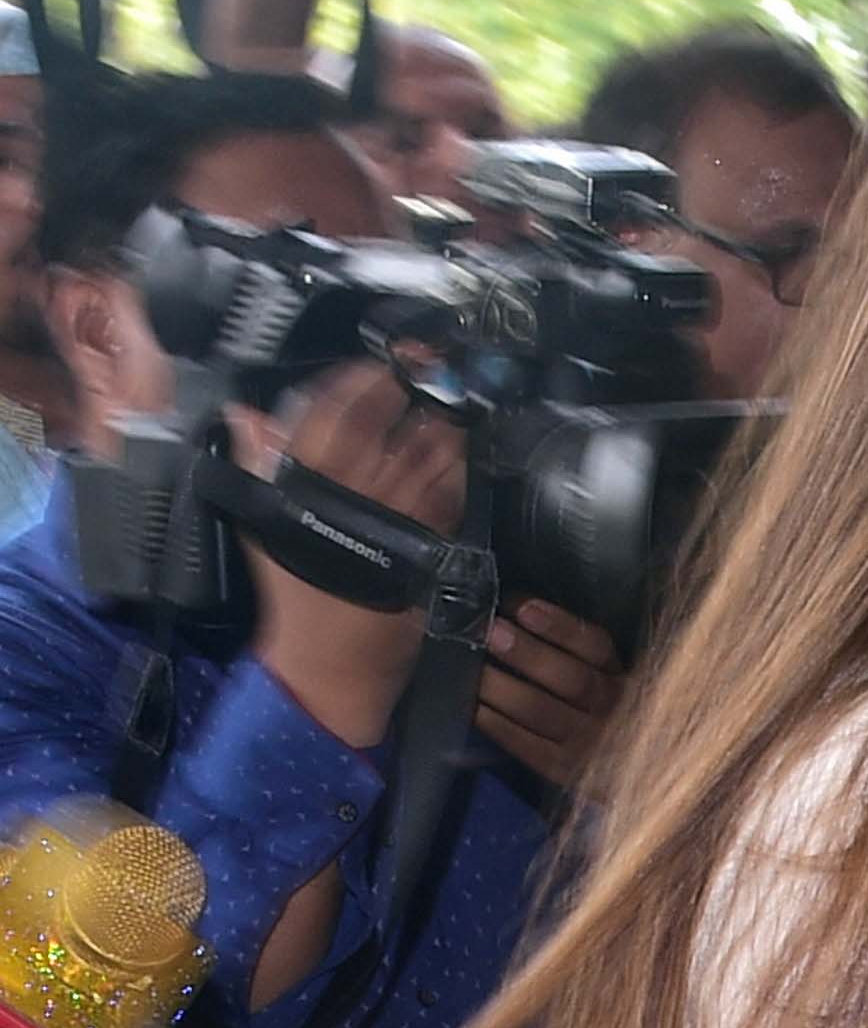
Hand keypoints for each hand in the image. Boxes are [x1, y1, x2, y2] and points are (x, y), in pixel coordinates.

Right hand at [238, 361, 465, 752]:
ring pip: (425, 458)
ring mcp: (394, 519)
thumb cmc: (293, 595)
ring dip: (442, 428)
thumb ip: (256, 464)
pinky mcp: (427, 547)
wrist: (328, 664)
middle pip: (390, 426)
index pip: (334, 411)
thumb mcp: (263, 524)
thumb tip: (245, 415)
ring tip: (450, 407)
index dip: (361, 380)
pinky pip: (447, 498)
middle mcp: (352, 493)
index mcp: (305, 482)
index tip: (380, 363)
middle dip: (413, 392)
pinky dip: (456, 474)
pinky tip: (461, 458)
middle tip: (429, 370)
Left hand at [474, 597, 624, 795]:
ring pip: (543, 711)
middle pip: (571, 678)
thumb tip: (525, 612)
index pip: (596, 647)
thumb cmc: (611, 717)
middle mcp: (611, 712)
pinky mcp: (565, 772)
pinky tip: (475, 708)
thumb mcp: (615, 682)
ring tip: (473, 665)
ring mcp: (588, 746)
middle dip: (528, 653)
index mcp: (627, 680)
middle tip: (492, 632)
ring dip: (503, 686)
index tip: (522, 607)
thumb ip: (585, 654)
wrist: (635, 780)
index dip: (558, 626)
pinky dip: (499, 725)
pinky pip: (528, 746)